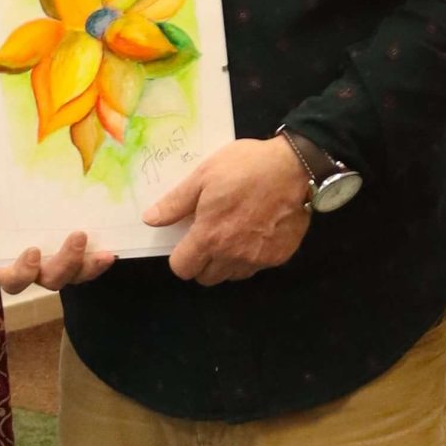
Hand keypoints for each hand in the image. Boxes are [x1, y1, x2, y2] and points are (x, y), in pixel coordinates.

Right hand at [0, 174, 116, 294]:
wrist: (19, 184)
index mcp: (6, 260)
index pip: (11, 280)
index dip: (22, 273)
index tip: (34, 251)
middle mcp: (34, 269)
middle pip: (50, 281)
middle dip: (66, 264)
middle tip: (78, 236)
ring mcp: (58, 264)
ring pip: (75, 277)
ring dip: (88, 266)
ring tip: (102, 251)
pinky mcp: (77, 256)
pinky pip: (89, 266)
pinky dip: (99, 262)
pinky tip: (110, 251)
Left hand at [143, 137, 311, 285]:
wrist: (295, 167)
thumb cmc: (245, 167)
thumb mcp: (203, 176)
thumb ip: (175, 203)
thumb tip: (150, 220)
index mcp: (209, 237)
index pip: (182, 268)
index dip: (180, 256)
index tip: (188, 239)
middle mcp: (232, 256)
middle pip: (205, 278)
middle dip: (202, 262)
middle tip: (210, 236)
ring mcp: (258, 259)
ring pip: (231, 276)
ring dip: (226, 262)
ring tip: (233, 235)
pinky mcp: (279, 257)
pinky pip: (256, 268)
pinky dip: (251, 257)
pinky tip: (255, 233)